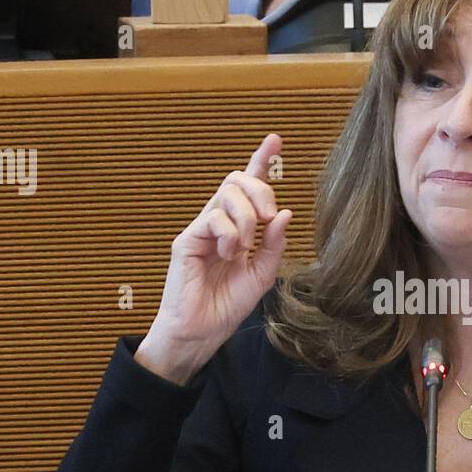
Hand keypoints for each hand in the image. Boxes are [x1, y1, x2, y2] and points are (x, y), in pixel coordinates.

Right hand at [137, 134, 292, 383]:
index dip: (261, 160)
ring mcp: (202, 228)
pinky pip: (213, 218)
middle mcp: (219, 222)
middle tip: (268, 218)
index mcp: (238, 228)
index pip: (249, 186)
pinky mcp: (187, 239)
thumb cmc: (228, 305)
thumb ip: (274, 244)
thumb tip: (284, 213)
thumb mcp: (263, 274)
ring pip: (227, 194)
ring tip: (244, 248)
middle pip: (238, 180)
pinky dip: (229, 234)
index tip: (275, 139)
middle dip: (260, 190)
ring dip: (246, 218)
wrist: (202, 331)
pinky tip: (228, 255)